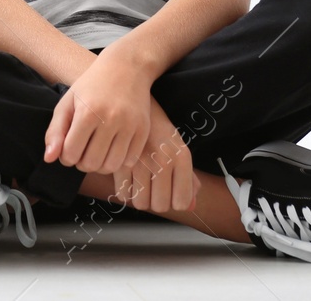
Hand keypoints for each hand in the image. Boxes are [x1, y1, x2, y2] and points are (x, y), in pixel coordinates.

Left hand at [43, 51, 151, 174]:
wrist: (127, 67)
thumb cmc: (92, 85)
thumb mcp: (68, 102)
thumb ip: (55, 131)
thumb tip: (49, 159)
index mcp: (87, 112)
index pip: (71, 154)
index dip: (66, 156)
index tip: (69, 148)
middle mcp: (110, 120)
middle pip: (90, 163)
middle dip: (82, 162)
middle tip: (83, 150)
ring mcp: (129, 125)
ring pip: (111, 166)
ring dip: (100, 165)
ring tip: (97, 152)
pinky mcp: (143, 129)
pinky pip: (129, 161)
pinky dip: (119, 162)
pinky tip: (113, 149)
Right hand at [112, 95, 199, 213]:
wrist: (137, 104)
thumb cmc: (159, 131)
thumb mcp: (179, 149)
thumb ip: (189, 179)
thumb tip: (190, 206)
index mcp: (181, 157)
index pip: (181, 201)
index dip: (176, 201)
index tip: (172, 194)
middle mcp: (163, 159)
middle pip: (159, 206)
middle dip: (156, 201)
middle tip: (154, 187)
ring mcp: (141, 161)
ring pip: (140, 203)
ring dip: (140, 197)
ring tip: (141, 182)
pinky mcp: (120, 161)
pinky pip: (123, 194)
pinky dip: (125, 191)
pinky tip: (129, 178)